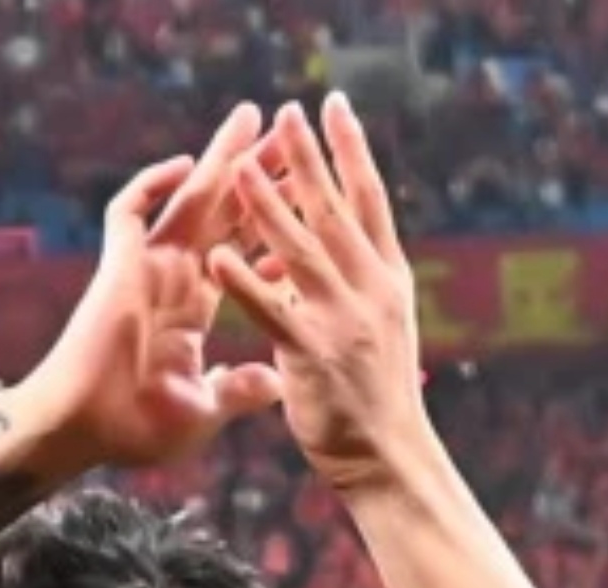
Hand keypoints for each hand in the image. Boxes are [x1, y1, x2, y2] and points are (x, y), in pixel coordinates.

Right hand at [12, 103, 284, 477]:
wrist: (80, 432)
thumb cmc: (132, 431)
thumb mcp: (202, 411)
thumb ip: (237, 390)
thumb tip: (274, 383)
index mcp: (191, 310)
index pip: (242, 254)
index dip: (274, 230)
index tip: (311, 209)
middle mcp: (172, 281)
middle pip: (223, 213)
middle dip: (257, 175)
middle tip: (292, 137)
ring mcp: (144, 271)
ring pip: (189, 200)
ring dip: (220, 160)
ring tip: (252, 119)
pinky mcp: (116, 267)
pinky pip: (129, 212)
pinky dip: (152, 184)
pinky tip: (185, 164)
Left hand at [208, 96, 436, 496]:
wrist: (390, 457)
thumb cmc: (372, 399)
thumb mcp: (367, 333)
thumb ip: (344, 294)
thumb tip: (320, 263)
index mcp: (386, 279)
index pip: (367, 201)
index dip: (349, 154)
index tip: (331, 112)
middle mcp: (372, 289)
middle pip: (335, 210)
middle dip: (309, 158)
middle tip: (289, 111)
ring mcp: (343, 319)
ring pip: (301, 249)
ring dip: (268, 205)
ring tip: (242, 165)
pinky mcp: (312, 355)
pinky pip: (269, 312)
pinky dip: (244, 282)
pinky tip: (217, 257)